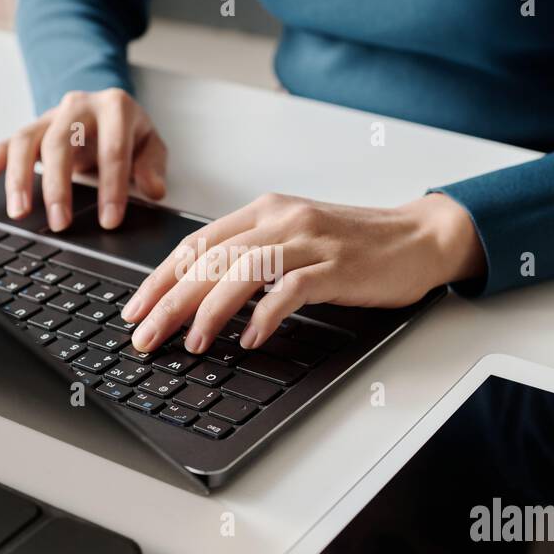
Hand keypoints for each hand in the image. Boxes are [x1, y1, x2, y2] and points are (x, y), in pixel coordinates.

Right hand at [0, 88, 167, 230]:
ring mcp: (48, 116)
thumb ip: (153, 166)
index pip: (113, 148)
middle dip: (59, 186)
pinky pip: (2, 146)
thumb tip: (154, 190)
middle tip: (60, 224)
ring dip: (19, 179)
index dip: (112, 186)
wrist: (107, 110)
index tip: (109, 220)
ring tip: (19, 213)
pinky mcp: (29, 131)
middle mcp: (77, 106)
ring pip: (25, 141)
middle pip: (61, 142)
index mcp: (114, 107)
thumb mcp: (151, 144)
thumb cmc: (130, 133)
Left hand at [120, 192, 485, 353]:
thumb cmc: (355, 246)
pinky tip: (249, 338)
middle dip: (170, 301)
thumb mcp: (295, 239)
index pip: (197, 243)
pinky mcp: (337, 266)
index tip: (135, 308)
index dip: (160, 277)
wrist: (419, 237)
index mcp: (264, 211)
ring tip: (192, 343)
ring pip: (242, 272)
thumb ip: (253, 255)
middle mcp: (282, 219)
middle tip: (145, 335)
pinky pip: (290, 290)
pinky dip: (265, 315)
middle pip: (211, 259)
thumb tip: (199, 293)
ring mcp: (310, 241)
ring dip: (210, 311)